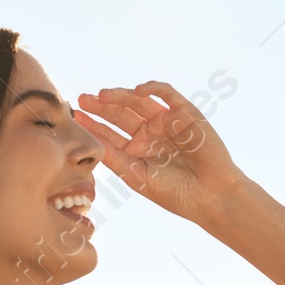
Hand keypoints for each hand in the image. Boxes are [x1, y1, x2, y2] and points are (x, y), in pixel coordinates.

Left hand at [74, 82, 247, 222]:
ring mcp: (167, 122)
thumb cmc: (175, 193)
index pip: (110, 133)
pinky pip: (167, 94)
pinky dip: (153, 88)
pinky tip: (137, 90)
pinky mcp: (185, 113)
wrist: (210, 196)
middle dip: (101, 106)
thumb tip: (88, 143)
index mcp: (137, 150)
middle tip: (83, 99)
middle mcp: (150, 133)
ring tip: (102, 94)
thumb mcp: (137, 176)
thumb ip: (115, 158)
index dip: (93, 125)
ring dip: (120, 95)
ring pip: (139, 102)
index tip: (75, 116)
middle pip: (120, 114)